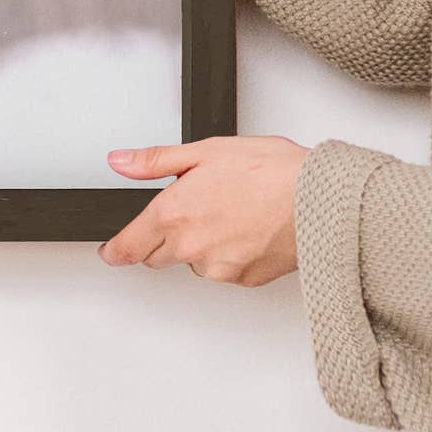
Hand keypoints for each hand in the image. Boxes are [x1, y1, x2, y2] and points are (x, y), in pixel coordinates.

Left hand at [99, 136, 305, 284]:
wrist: (320, 200)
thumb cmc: (270, 171)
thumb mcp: (205, 151)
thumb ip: (155, 161)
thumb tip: (120, 162)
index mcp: (174, 215)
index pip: (129, 246)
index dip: (116, 250)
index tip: (111, 252)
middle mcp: (192, 248)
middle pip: (158, 256)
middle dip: (164, 238)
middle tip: (191, 212)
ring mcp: (219, 269)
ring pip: (194, 263)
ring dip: (201, 246)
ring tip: (230, 212)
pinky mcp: (245, 280)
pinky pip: (225, 271)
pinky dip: (229, 254)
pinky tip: (248, 229)